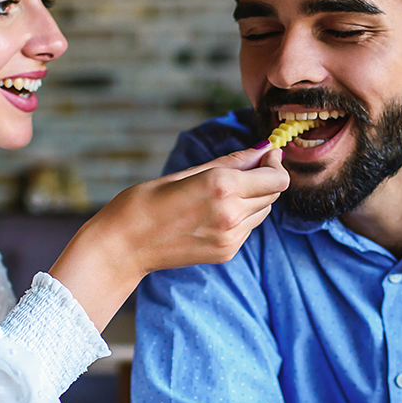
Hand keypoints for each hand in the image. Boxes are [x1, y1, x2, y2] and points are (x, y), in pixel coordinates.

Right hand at [50, 145, 287, 329]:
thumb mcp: (188, 173)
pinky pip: (248, 228)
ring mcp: (231, 237)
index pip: (277, 179)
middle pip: (274, 194)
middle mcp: (232, 213)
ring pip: (263, 212)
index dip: (276, 165)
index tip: (266, 157)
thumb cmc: (146, 201)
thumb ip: (232, 162)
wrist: (124, 246)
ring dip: (255, 198)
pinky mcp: (226, 252)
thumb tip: (264, 149)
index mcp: (222, 186)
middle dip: (266, 179)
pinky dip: (242, 217)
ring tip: (224, 193)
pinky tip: (215, 213)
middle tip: (246, 170)